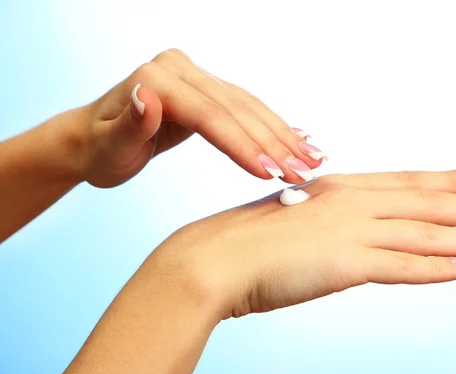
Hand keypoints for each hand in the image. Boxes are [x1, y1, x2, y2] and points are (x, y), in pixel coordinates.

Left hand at [78, 48, 323, 187]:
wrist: (93, 140)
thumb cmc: (100, 151)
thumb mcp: (108, 147)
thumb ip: (131, 124)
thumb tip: (147, 95)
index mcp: (157, 77)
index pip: (210, 115)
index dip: (242, 144)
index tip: (271, 173)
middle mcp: (179, 68)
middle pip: (235, 108)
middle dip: (272, 143)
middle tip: (304, 172)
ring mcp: (195, 75)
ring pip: (247, 106)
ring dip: (282, 135)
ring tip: (312, 158)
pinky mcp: (206, 88)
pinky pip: (244, 106)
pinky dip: (272, 125)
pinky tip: (297, 137)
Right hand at [149, 169, 455, 318]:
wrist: (211, 258)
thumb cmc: (244, 242)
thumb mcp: (295, 222)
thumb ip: (328, 226)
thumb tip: (351, 235)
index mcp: (337, 188)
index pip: (405, 182)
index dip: (448, 180)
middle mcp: (349, 202)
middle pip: (425, 203)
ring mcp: (347, 230)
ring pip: (423, 232)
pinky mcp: (342, 263)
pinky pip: (400, 266)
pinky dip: (435, 267)